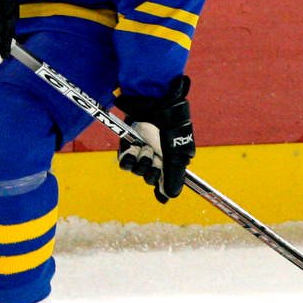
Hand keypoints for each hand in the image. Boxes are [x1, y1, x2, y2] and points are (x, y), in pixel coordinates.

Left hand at [115, 76, 193, 202]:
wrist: (155, 104)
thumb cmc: (170, 127)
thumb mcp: (177, 154)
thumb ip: (174, 177)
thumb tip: (169, 197)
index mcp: (172, 159)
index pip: (166, 181)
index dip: (162, 188)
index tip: (160, 195)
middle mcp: (157, 157)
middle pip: (150, 178)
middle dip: (152, 170)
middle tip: (155, 157)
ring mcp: (141, 151)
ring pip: (137, 171)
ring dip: (141, 161)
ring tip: (145, 147)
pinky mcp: (128, 145)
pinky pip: (125, 162)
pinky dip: (128, 158)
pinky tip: (134, 148)